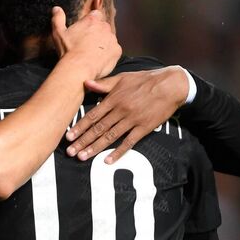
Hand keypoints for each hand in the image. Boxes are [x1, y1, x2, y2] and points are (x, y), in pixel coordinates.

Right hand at [51, 7, 120, 79]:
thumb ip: (58, 18)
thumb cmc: (69, 50)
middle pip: (103, 27)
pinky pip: (114, 50)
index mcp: (91, 20)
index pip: (96, 14)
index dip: (91, 22)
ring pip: (109, 38)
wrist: (79, 67)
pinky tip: (98, 59)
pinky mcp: (117, 50)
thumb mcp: (59, 33)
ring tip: (92, 53)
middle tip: (87, 43)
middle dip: (97, 33)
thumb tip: (56, 9)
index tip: (86, 29)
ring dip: (103, 43)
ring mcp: (112, 39)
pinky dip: (108, 54)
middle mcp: (104, 27)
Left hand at [65, 66, 188, 162]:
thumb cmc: (145, 80)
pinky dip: (118, 152)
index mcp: (114, 98)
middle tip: (70, 152)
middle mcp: (121, 110)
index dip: (79, 127)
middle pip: (98, 128)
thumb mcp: (123, 78)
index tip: (68, 136)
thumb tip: (86, 83)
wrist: (171, 85)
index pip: (92, 115)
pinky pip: (129, 142)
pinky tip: (107, 161)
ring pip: (110, 137)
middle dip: (82, 141)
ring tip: (82, 157)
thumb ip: (104, 84)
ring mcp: (132, 120)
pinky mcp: (144, 128)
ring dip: (95, 148)